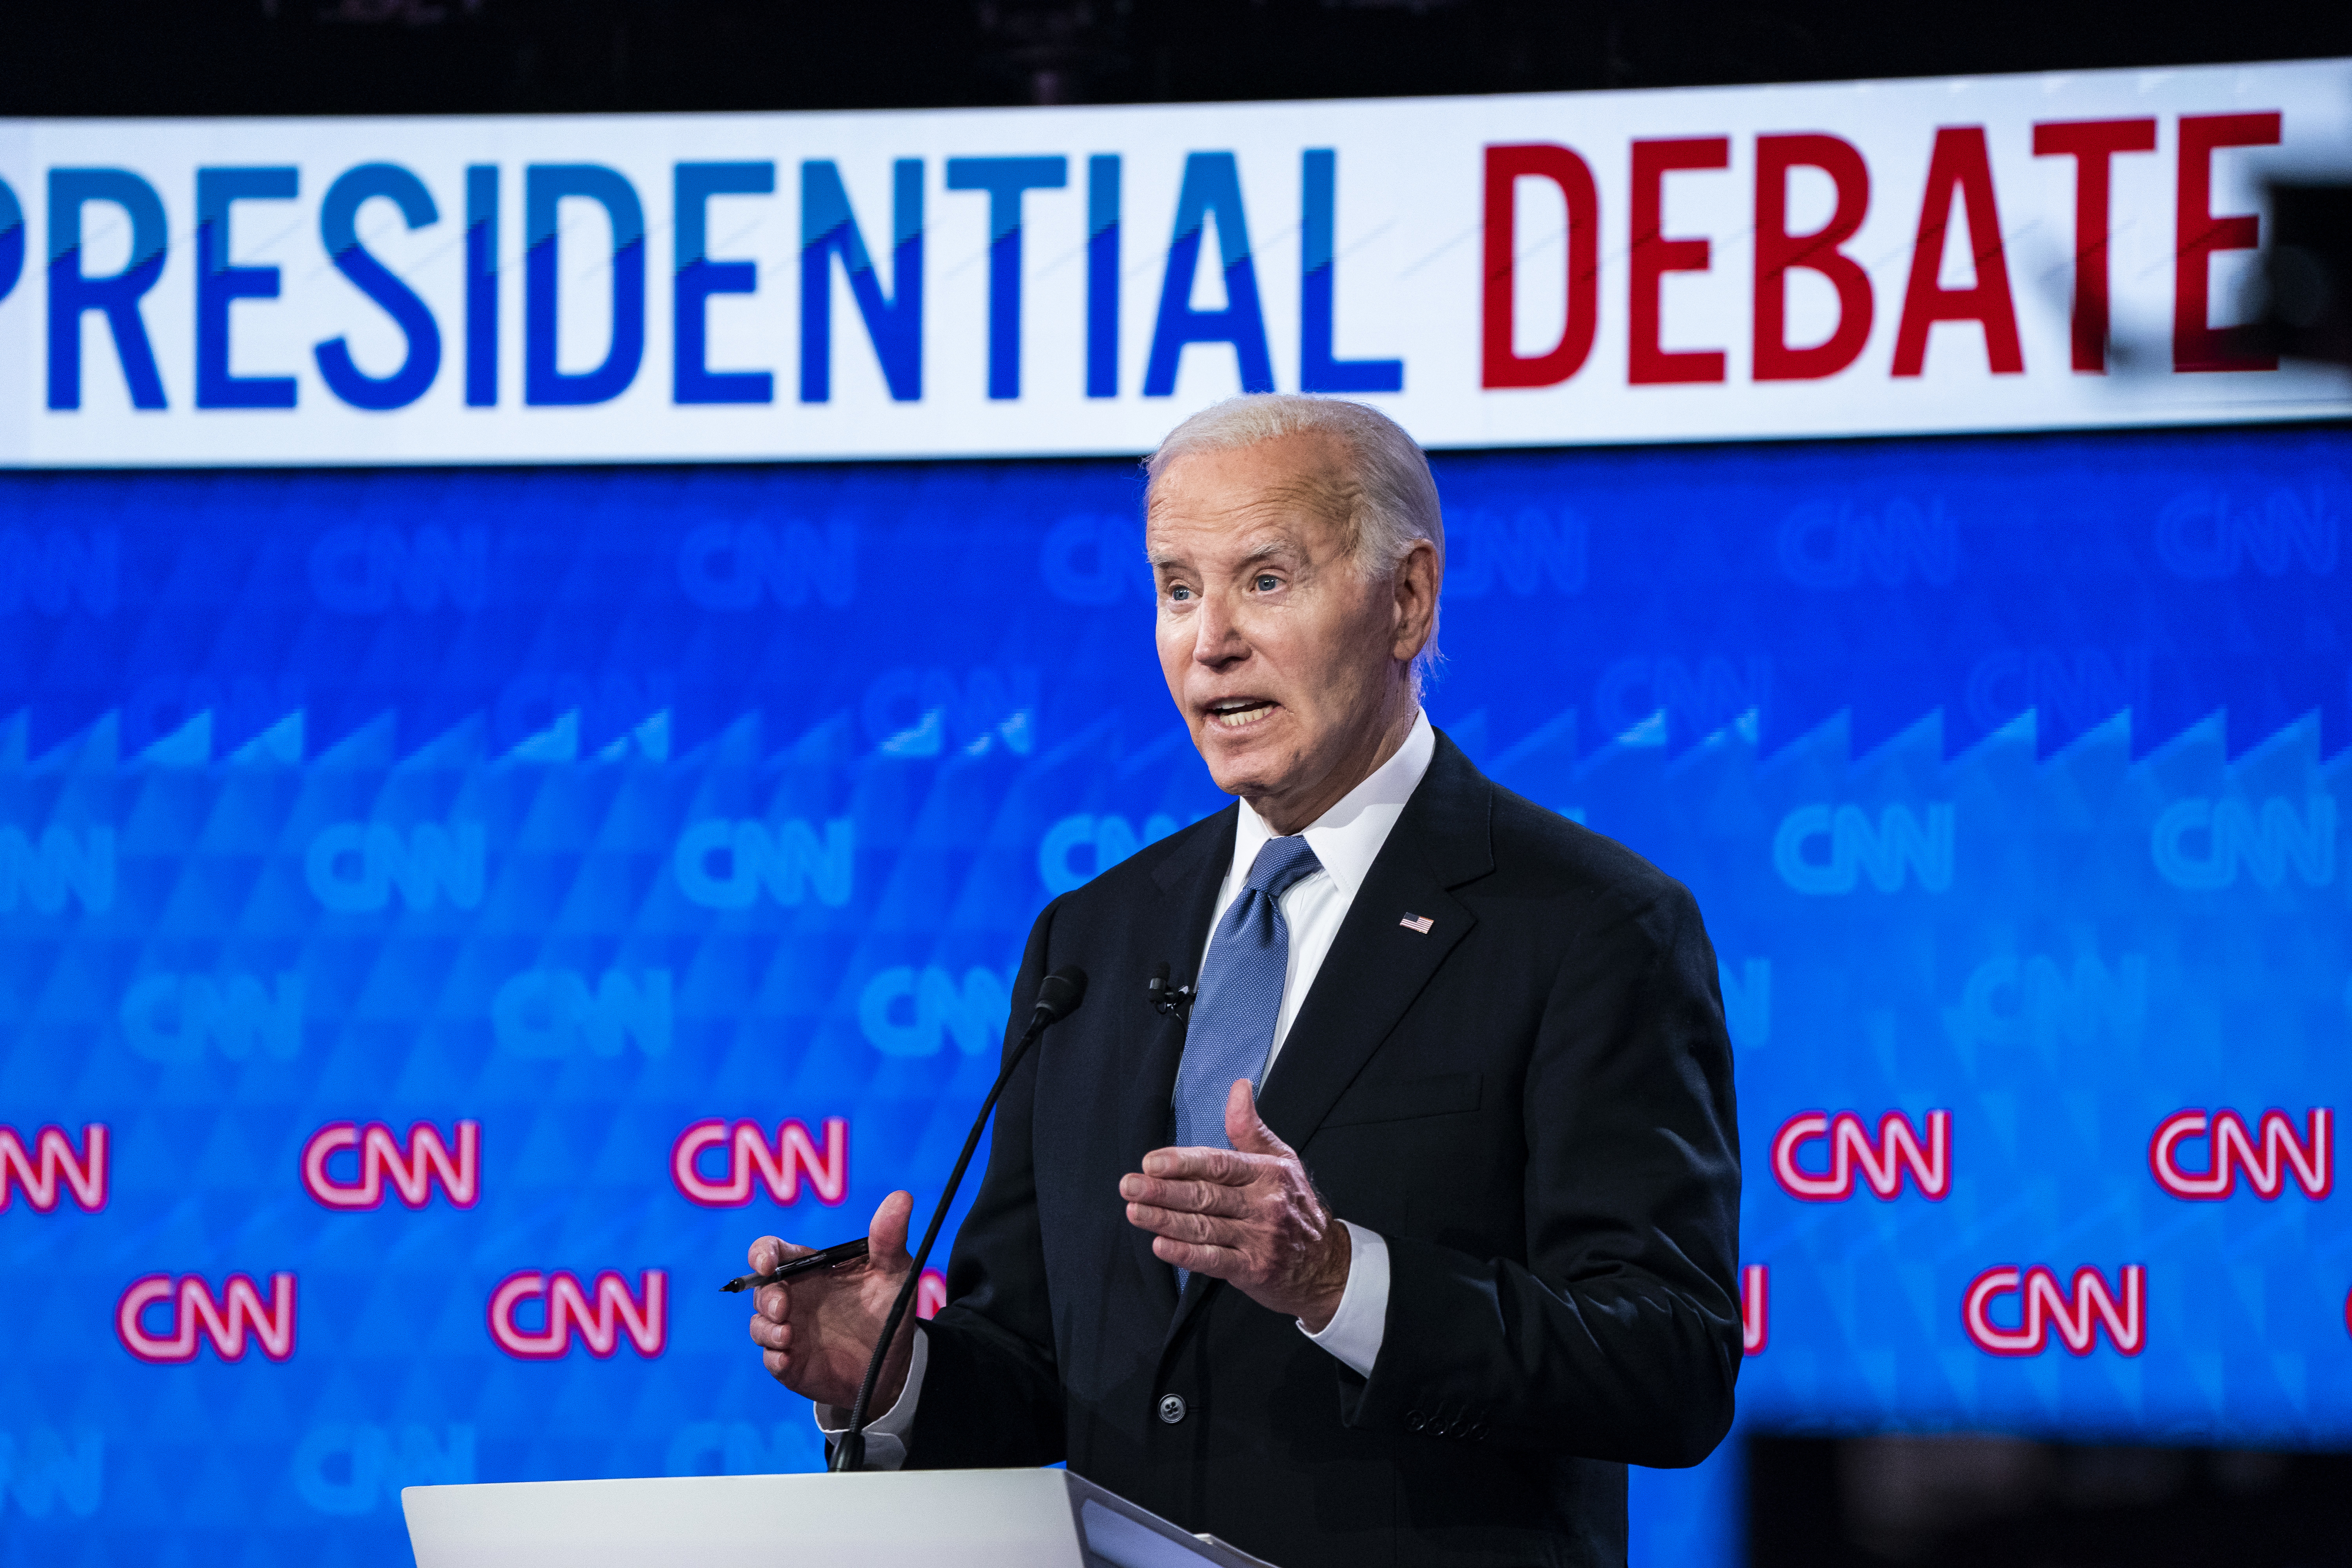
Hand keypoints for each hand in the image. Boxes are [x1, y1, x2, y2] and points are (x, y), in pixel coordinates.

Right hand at [746, 1191, 919, 1411]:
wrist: (895, 1361)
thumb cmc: (888, 1308)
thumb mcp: (894, 1271)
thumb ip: (890, 1237)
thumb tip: (901, 1197)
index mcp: (810, 1269)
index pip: (773, 1252)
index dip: (762, 1253)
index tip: (766, 1263)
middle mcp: (794, 1298)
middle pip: (761, 1290)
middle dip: (767, 1297)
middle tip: (785, 1308)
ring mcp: (790, 1331)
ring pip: (759, 1325)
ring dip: (766, 1329)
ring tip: (787, 1336)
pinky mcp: (791, 1362)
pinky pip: (770, 1359)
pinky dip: (774, 1358)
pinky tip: (786, 1360)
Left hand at [1120, 1080, 1351, 1330]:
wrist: (1325, 1264)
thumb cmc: (1295, 1206)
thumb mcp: (1281, 1160)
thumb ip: (1250, 1127)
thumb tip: (1239, 1087)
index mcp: (1267, 1174)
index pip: (1219, 1164)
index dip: (1183, 1163)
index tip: (1151, 1162)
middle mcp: (1264, 1205)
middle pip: (1206, 1196)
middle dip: (1163, 1191)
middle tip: (1129, 1185)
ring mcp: (1259, 1239)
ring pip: (1204, 1227)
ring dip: (1165, 1220)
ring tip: (1135, 1211)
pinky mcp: (1253, 1269)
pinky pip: (1214, 1260)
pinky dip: (1186, 1255)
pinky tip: (1161, 1246)